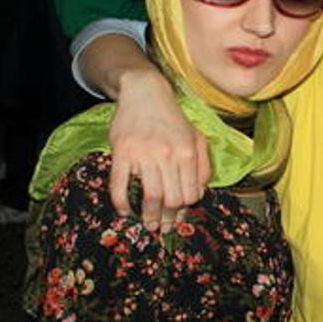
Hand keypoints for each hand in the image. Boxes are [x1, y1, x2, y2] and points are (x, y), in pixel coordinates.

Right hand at [109, 69, 210, 232]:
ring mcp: (144, 154)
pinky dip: (122, 202)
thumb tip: (199, 193)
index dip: (185, 210)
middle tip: (163, 228)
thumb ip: (202, 165)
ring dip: (149, 216)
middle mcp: (168, 154)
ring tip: (148, 224)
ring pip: (150, 195)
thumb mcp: (196, 137)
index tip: (178, 217)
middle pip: (171, 198)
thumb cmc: (172, 118)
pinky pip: (119, 184)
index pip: (190, 193)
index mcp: (187, 152)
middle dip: (168, 219)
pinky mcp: (122, 152)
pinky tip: (126, 212)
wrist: (144, 93)